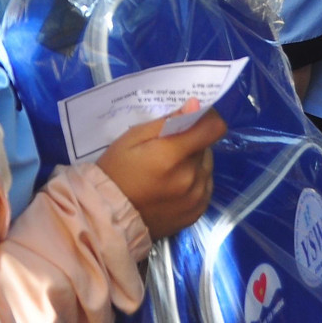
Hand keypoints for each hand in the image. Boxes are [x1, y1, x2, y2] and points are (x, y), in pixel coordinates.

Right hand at [99, 104, 227, 240]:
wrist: (108, 218)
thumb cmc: (116, 171)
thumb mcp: (133, 137)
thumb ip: (167, 121)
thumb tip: (195, 105)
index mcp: (172, 155)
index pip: (213, 128)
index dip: (207, 118)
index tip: (194, 118)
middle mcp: (190, 178)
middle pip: (207, 147)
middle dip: (192, 142)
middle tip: (169, 148)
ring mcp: (196, 198)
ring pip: (207, 167)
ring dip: (195, 163)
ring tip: (170, 169)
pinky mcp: (197, 213)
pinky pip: (206, 187)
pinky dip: (195, 182)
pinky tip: (175, 186)